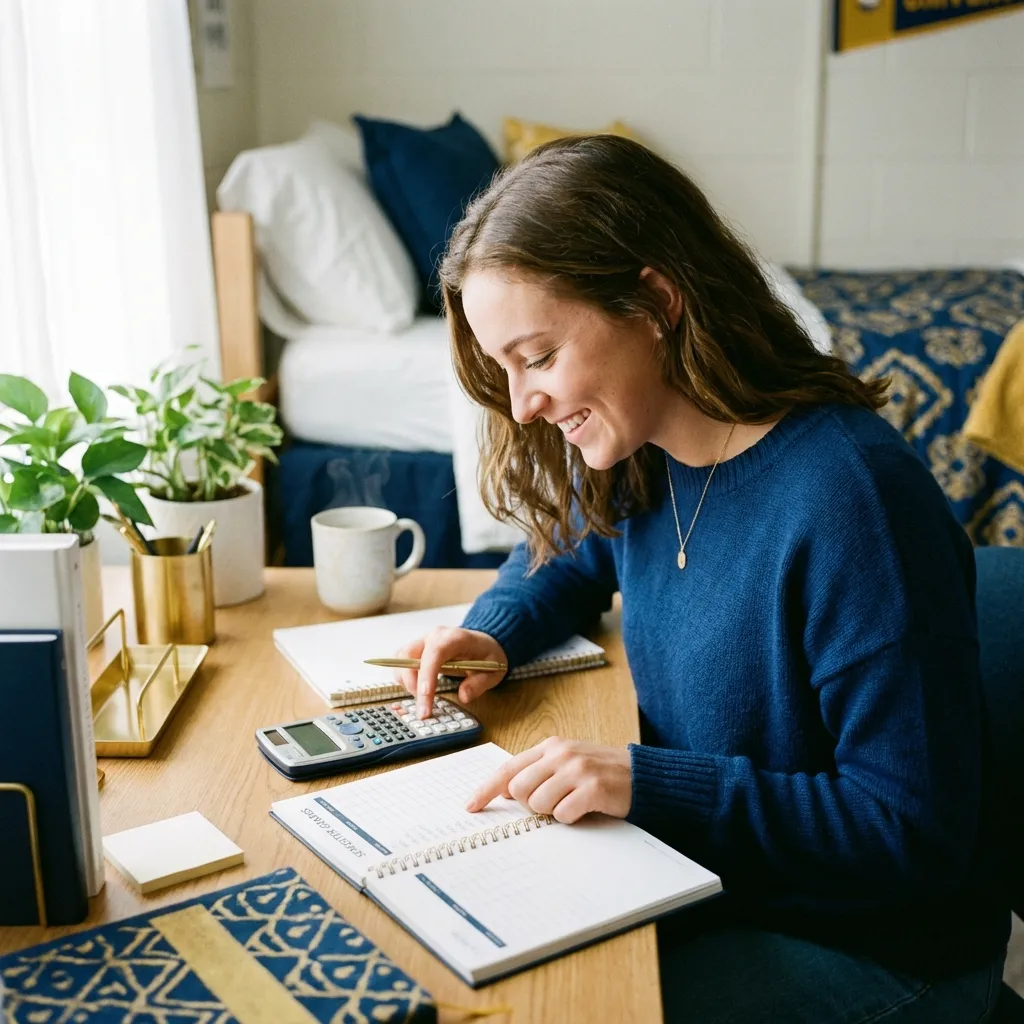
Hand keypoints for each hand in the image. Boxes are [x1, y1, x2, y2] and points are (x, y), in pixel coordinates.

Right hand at [394, 627, 508, 718]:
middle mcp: (434, 636)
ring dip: (406, 682)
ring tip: (423, 699)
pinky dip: (404, 679)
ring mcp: (423, 642)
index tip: (425, 696)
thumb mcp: (493, 670)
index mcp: (454, 638)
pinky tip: (418, 690)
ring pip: (400, 660)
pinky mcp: (416, 650)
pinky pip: (401, 663)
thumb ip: (479, 684)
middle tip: (424, 708)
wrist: (483, 642)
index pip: (434, 653)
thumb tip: (463, 696)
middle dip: (412, 684)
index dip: (426, 674)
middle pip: (409, 655)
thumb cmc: (487, 654)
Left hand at [466, 738, 631, 822]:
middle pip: (518, 790)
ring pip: (538, 804)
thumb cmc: (601, 773)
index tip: (471, 806)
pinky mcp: (593, 787)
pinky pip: (563, 815)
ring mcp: (577, 769)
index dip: (486, 789)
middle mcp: (561, 753)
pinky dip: (571, 819)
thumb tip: (503, 790)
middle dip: (530, 804)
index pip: (508, 768)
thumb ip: (536, 772)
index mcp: (551, 746)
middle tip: (554, 802)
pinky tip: (586, 808)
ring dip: (553, 812)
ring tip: (573, 802)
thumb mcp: (566, 764)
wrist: (643, 776)